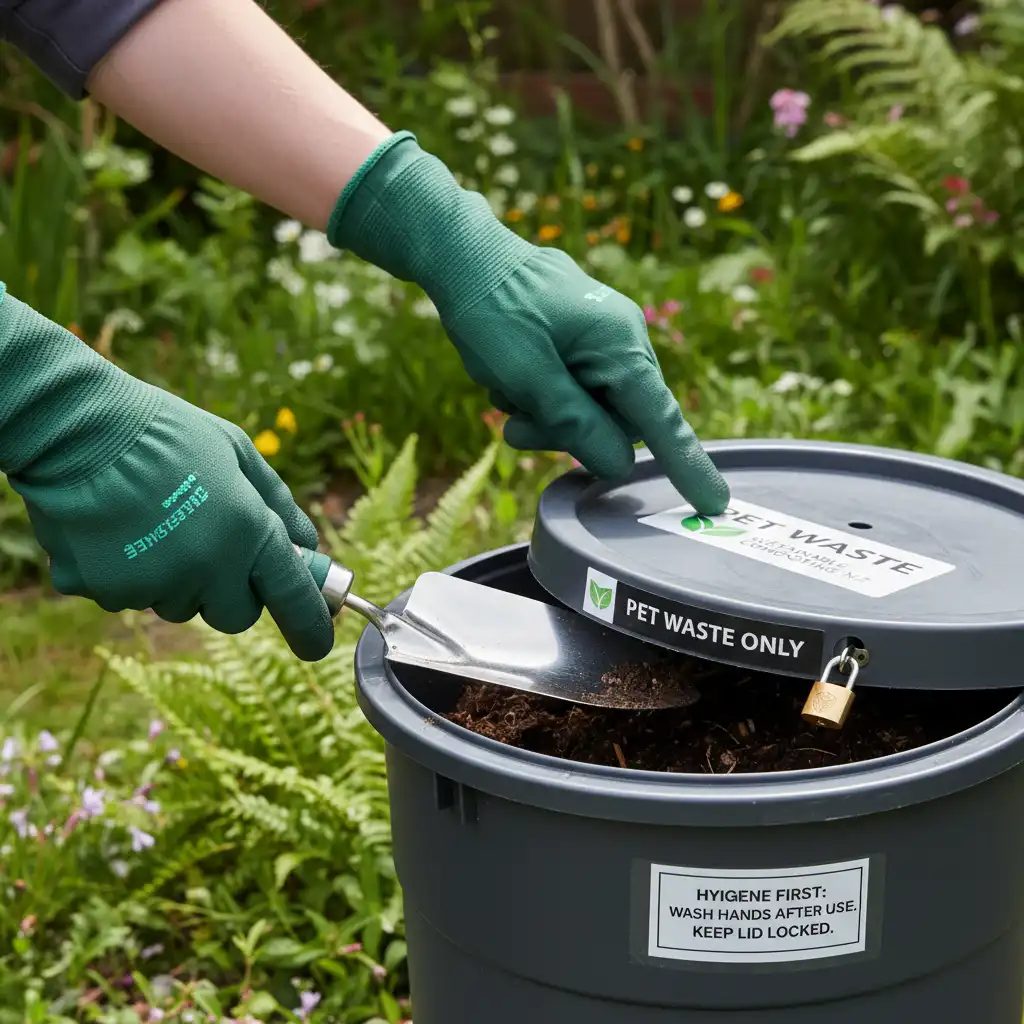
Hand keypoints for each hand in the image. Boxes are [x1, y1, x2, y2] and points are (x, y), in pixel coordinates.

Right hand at [0, 291, 332, 660]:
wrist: (74, 425)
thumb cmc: (166, 432)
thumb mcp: (237, 452)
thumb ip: (278, 504)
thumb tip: (307, 547)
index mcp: (247, 532)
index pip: (292, 598)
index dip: (310, 626)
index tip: (317, 644)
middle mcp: (204, 568)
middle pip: (234, 616)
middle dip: (231, 593)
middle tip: (213, 549)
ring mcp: (151, 584)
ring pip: (179, 605)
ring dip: (177, 579)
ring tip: (154, 522)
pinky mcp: (103, 591)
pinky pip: (129, 597)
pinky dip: (128, 573)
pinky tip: (117, 529)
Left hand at [329, 132, 728, 513]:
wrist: (461, 253)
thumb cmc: (491, 309)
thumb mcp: (528, 375)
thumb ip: (576, 424)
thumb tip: (620, 465)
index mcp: (619, 344)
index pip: (661, 419)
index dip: (687, 465)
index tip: (715, 503)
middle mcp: (622, 338)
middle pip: (617, 420)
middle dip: (568, 433)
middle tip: (517, 428)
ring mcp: (603, 335)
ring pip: (592, 407)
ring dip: (548, 415)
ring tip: (503, 394)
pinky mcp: (582, 336)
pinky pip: (576, 385)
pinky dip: (543, 394)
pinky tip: (508, 377)